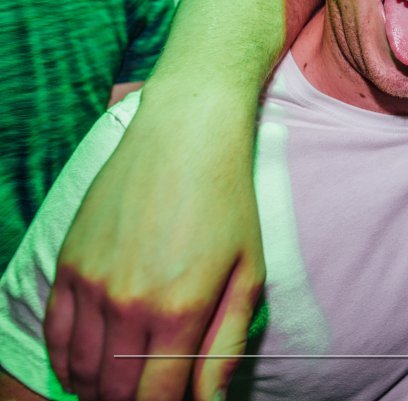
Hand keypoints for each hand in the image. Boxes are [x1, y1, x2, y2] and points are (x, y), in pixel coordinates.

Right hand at [45, 93, 263, 400]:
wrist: (185, 135)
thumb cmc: (228, 201)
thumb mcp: (250, 272)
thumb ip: (226, 343)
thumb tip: (209, 400)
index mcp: (178, 311)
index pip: (155, 399)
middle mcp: (127, 304)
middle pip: (114, 392)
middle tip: (152, 392)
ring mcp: (91, 284)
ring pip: (79, 370)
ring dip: (99, 388)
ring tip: (123, 384)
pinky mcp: (69, 264)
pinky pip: (54, 334)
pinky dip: (67, 360)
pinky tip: (89, 364)